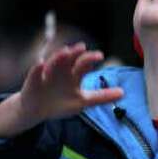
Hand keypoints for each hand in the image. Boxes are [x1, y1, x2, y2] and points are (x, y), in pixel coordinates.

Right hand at [0, 43, 122, 137]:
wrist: (36, 110)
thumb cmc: (60, 103)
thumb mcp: (83, 102)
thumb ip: (102, 96)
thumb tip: (123, 93)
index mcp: (74, 75)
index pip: (84, 64)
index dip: (91, 59)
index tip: (100, 56)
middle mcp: (62, 71)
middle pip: (70, 59)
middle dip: (76, 53)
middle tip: (82, 48)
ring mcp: (48, 74)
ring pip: (54, 62)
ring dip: (59, 57)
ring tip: (66, 52)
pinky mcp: (34, 79)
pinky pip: (36, 72)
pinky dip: (38, 68)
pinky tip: (41, 64)